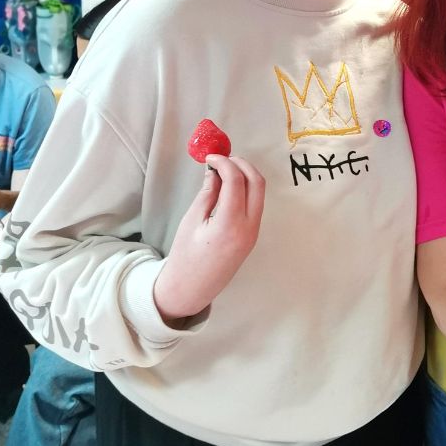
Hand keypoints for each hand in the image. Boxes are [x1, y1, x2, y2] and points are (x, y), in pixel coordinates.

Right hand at [153, 154, 264, 323]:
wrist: (192, 288)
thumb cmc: (186, 256)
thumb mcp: (191, 221)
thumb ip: (207, 193)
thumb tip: (216, 171)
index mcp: (230, 224)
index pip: (236, 181)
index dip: (224, 163)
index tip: (210, 157)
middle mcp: (248, 227)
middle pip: (257, 183)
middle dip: (242, 164)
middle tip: (222, 158)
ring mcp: (254, 232)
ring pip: (259, 193)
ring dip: (246, 175)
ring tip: (223, 170)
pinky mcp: (253, 235)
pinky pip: (255, 204)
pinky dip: (246, 189)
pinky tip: (229, 186)